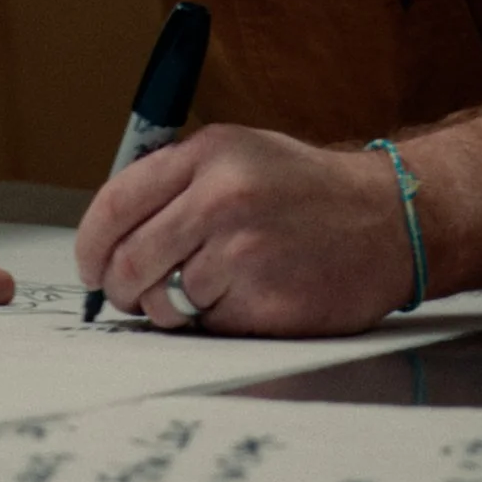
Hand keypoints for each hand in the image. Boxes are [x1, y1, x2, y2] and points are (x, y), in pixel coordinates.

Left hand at [75, 125, 417, 336]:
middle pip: (128, 262)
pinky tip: (246, 298)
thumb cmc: (307, 190)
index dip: (91, 246)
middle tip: (133, 294)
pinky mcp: (265, 301)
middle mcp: (222, 198)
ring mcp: (244, 251)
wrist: (390, 218)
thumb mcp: (241, 154)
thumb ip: (176, 182)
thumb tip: (109, 232)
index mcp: (208, 155)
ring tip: (207, 290)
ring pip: (165, 301)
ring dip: (173, 308)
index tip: (91, 266)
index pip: (115, 204)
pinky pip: (207, 326)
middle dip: (122, 288)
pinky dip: (215, 322)